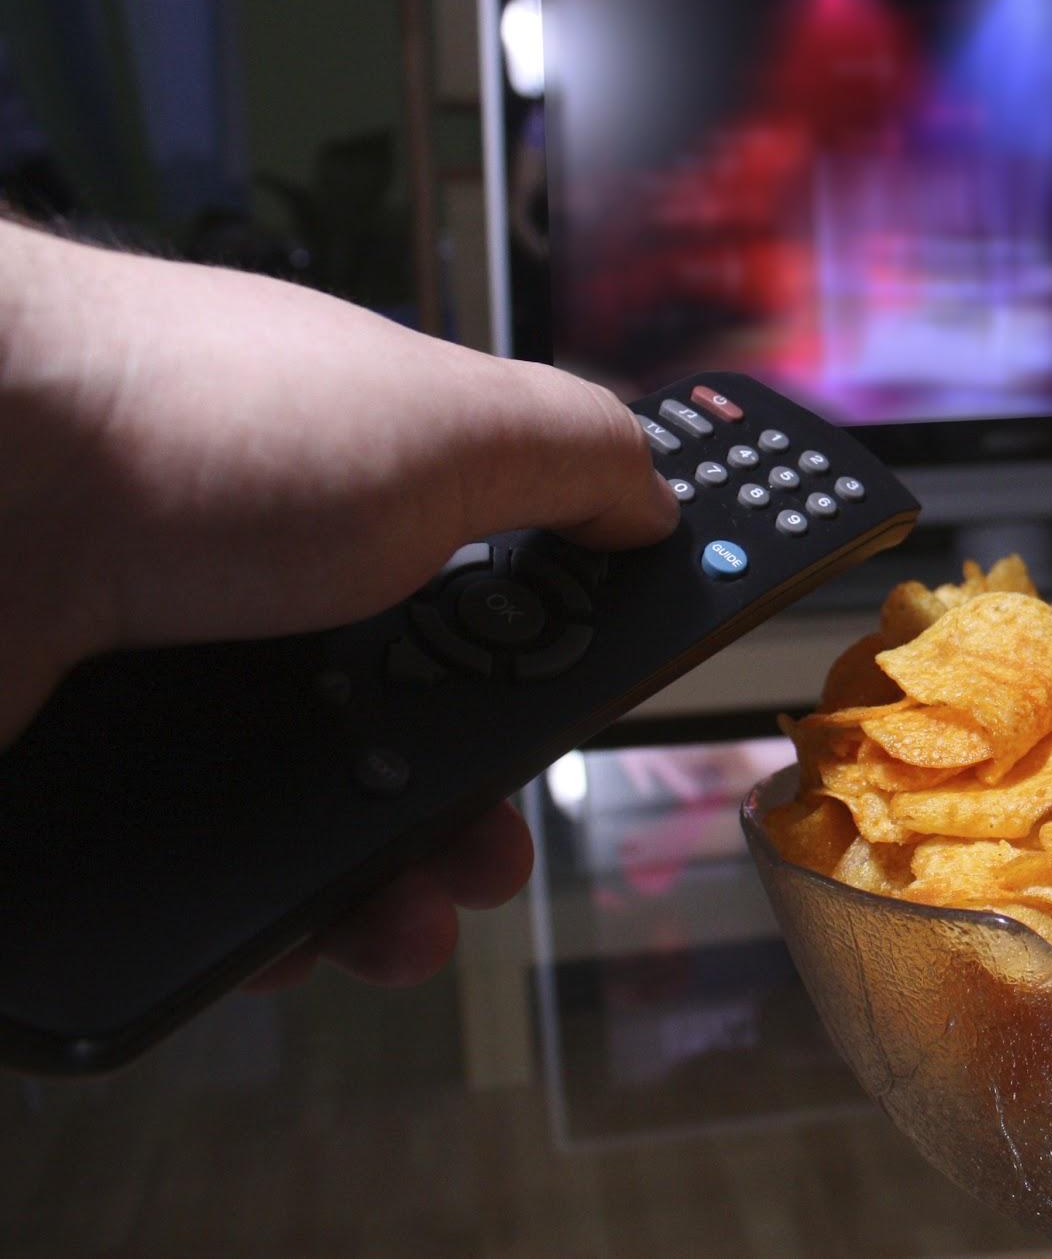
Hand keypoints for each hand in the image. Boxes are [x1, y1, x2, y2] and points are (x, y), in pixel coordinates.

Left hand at [0, 224, 679, 985]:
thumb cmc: (195, 421)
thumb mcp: (446, 416)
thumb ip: (577, 451)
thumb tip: (660, 497)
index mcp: (369, 497)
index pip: (489, 600)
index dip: (550, 669)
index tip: (585, 725)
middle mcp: (271, 589)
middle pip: (407, 737)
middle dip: (472, 817)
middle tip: (491, 856)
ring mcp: (173, 686)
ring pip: (304, 830)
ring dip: (379, 897)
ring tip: (399, 928)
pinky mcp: (89, 776)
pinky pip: (188, 882)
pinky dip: (249, 922)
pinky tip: (279, 937)